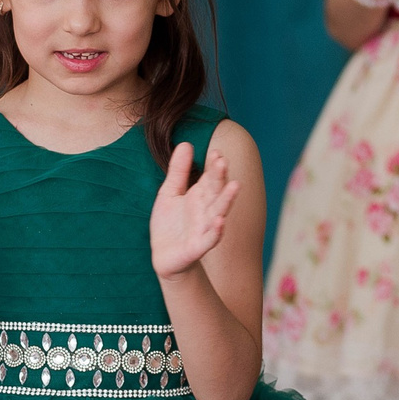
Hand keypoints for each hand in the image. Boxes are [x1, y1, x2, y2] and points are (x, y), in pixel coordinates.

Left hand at [151, 141, 238, 277]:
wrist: (164, 256)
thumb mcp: (169, 192)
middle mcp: (206, 210)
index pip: (210, 178)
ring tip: (234, 186)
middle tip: (223, 161)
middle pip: (216, 191)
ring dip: (226, 200)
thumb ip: (179, 170)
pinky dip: (216, 231)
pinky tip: (220, 221)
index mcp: (200, 196)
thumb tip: (186, 143)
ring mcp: (204, 228)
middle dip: (220, 177)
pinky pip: (210, 238)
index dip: (213, 166)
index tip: (216, 152)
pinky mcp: (198, 246)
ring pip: (218, 212)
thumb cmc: (170, 223)